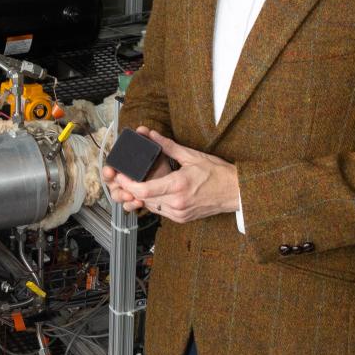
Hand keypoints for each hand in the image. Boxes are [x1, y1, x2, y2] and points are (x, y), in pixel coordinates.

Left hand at [102, 128, 240, 222]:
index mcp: (178, 186)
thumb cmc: (217, 174)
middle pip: (144, 199)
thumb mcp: (192, 156)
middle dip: (132, 189)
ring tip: (139, 184)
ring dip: (143, 197)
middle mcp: (177, 203)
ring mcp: (179, 213)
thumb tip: (152, 135)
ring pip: (151, 206)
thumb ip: (169, 147)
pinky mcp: (182, 218)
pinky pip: (161, 211)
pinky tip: (156, 192)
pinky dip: (155, 202)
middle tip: (126, 178)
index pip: (144, 190)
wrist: (235, 192)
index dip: (128, 184)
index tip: (120, 176)